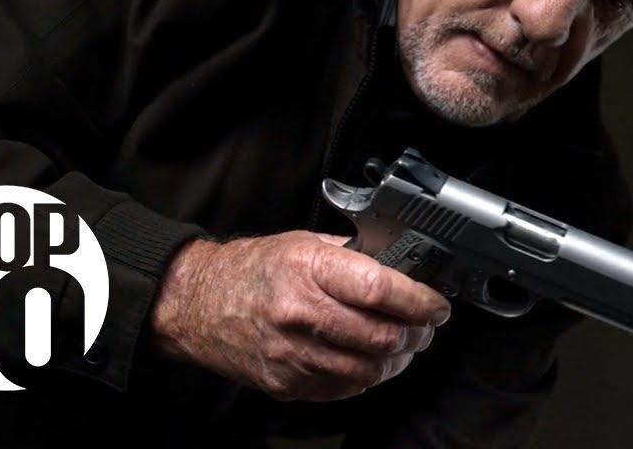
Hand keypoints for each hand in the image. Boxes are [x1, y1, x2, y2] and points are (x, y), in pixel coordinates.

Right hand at [149, 231, 451, 400]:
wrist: (196, 303)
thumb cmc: (253, 270)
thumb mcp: (304, 244)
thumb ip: (354, 256)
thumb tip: (403, 266)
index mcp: (308, 270)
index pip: (381, 289)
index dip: (420, 300)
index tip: (437, 304)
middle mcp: (300, 314)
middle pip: (382, 336)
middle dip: (416, 334)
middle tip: (425, 326)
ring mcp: (292, 354)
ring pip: (368, 370)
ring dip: (396, 360)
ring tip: (402, 345)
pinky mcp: (286, 383)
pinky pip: (344, 389)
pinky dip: (366, 377)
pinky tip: (369, 360)